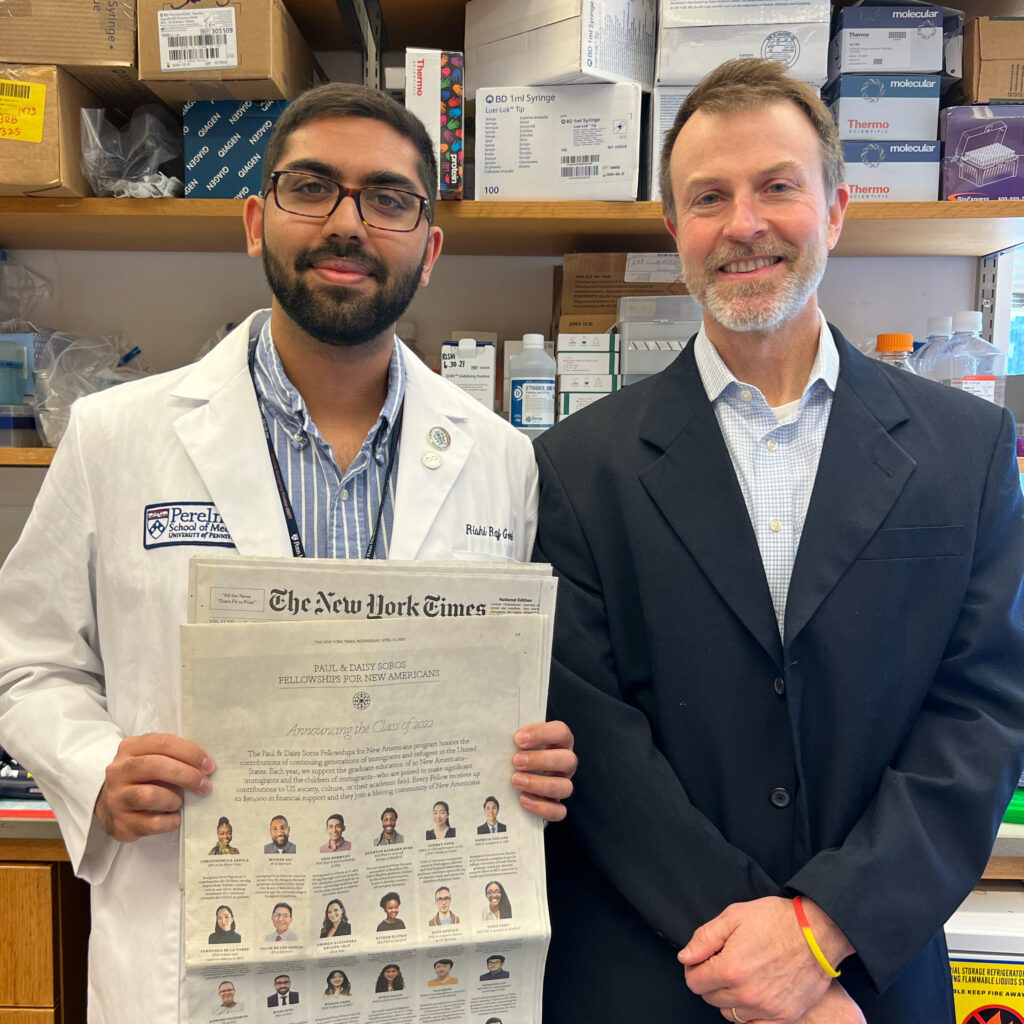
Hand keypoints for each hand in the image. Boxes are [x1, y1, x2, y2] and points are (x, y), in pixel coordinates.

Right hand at [94, 733, 214, 841]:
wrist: (109, 805)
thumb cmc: (141, 778)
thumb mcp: (151, 758)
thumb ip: (172, 755)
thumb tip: (206, 764)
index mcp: (130, 748)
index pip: (164, 743)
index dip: (191, 752)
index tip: (209, 765)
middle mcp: (119, 770)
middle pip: (157, 766)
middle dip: (187, 775)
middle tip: (205, 785)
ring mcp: (116, 797)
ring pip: (151, 795)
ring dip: (174, 799)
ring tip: (180, 802)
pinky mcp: (120, 822)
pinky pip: (151, 823)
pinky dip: (169, 821)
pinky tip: (174, 819)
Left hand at [511, 720, 575, 820]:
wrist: (513, 780)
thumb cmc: (515, 753)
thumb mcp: (514, 741)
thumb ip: (508, 735)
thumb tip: (490, 730)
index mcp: (558, 742)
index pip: (561, 732)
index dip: (542, 734)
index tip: (518, 739)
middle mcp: (565, 763)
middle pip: (567, 760)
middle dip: (540, 760)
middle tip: (516, 761)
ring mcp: (562, 785)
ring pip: (565, 787)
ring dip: (539, 784)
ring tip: (516, 780)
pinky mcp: (556, 805)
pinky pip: (559, 812)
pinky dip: (542, 807)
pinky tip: (523, 800)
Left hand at [678, 896, 851, 1022]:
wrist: (818, 933)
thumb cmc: (777, 920)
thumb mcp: (734, 916)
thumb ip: (704, 938)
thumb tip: (685, 957)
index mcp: (730, 969)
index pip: (694, 982)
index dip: (694, 968)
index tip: (703, 959)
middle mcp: (746, 995)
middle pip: (710, 998)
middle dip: (711, 981)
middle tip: (724, 962)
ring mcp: (766, 1009)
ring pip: (730, 1014)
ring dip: (729, 998)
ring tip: (742, 975)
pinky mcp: (784, 1017)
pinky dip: (749, 1014)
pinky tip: (754, 993)